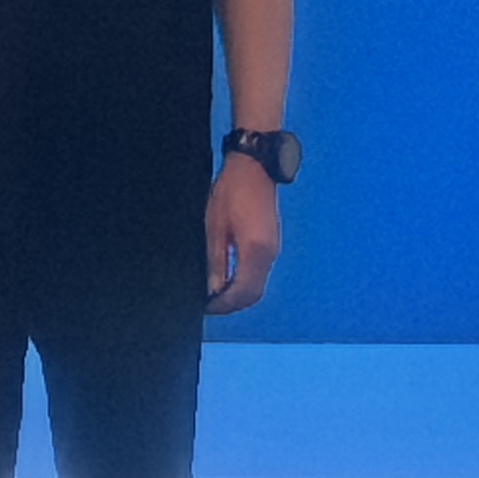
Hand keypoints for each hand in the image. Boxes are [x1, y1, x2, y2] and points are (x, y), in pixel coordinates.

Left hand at [206, 152, 284, 315]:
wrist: (254, 169)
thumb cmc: (231, 192)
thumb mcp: (214, 227)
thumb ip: (216, 261)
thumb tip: (213, 289)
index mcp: (255, 251)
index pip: (243, 292)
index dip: (224, 305)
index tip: (206, 308)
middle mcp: (269, 255)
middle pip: (253, 293)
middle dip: (232, 304)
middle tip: (208, 305)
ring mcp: (272, 249)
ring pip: (257, 284)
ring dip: (238, 294)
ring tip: (213, 294)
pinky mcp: (270, 244)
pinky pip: (258, 272)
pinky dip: (244, 281)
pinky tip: (226, 279)